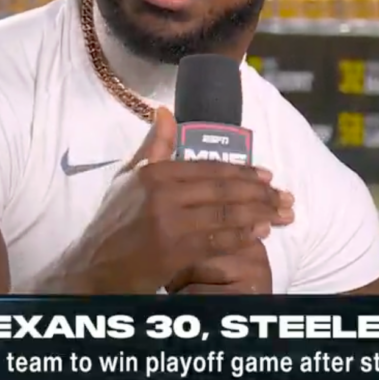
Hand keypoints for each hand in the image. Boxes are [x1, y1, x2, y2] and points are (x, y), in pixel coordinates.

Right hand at [61, 107, 293, 293]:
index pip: (209, 168)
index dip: (243, 171)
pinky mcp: (173, 251)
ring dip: (259, 214)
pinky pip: (217, 240)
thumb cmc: (113, 223)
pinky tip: (260, 233)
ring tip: (282, 214)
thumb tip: (165, 111)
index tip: (268, 175)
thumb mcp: (128, 179)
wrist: (93, 268)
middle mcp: (162, 193)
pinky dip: (242, 236)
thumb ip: (153, 147)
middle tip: (285, 197)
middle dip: (260, 193)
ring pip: (225, 214)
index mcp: (154, 173)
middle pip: (223, 189)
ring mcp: (168, 223)